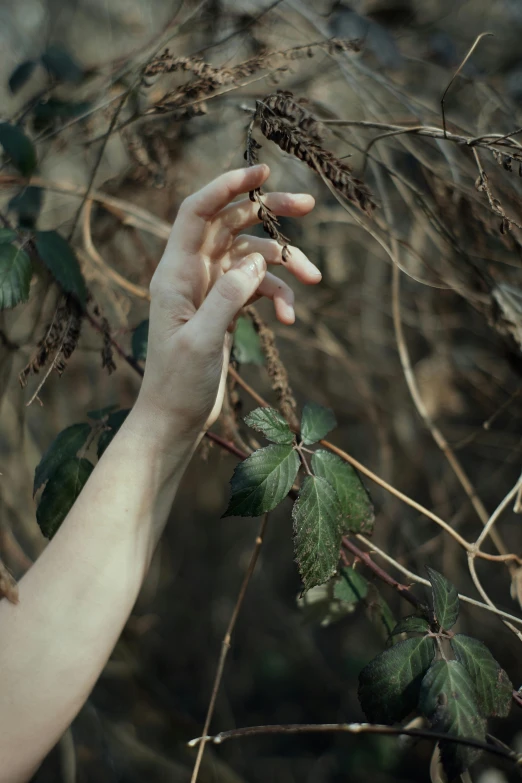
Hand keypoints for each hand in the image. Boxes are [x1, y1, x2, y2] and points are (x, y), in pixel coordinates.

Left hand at [136, 164, 320, 438]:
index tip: (263, 171)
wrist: (176, 419)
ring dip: (283, 265)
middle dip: (269, 213)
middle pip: (232, 225)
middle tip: (308, 206)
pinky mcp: (223, 308)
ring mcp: (209, 290)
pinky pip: (255, 287)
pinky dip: (276, 296)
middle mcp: (191, 273)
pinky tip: (290, 319)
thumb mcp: (203, 341)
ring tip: (314, 280)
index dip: (227, 185)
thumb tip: (257, 259)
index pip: (198, 212)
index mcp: (175, 273)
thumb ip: (228, 296)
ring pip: (251, 257)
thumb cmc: (179, 383)